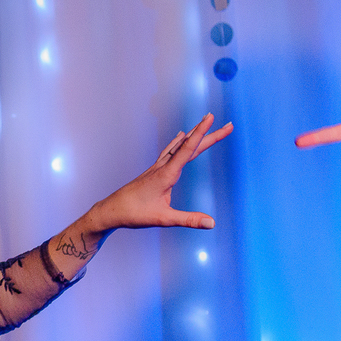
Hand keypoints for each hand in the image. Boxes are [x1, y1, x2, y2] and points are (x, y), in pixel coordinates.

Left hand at [88, 113, 232, 231]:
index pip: (188, 149)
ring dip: (196, 135)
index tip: (211, 117)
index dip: (202, 133)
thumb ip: (189, 220)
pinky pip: (171, 150)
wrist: (112, 210)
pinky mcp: (155, 170)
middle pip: (190, 145)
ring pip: (180, 145)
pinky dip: (180, 141)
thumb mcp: (164, 219)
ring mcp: (158, 166)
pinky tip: (181, 136)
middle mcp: (163, 166)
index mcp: (167, 174)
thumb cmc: (135, 214)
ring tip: (208, 124)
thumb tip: (211, 223)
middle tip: (229, 126)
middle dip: (209, 134)